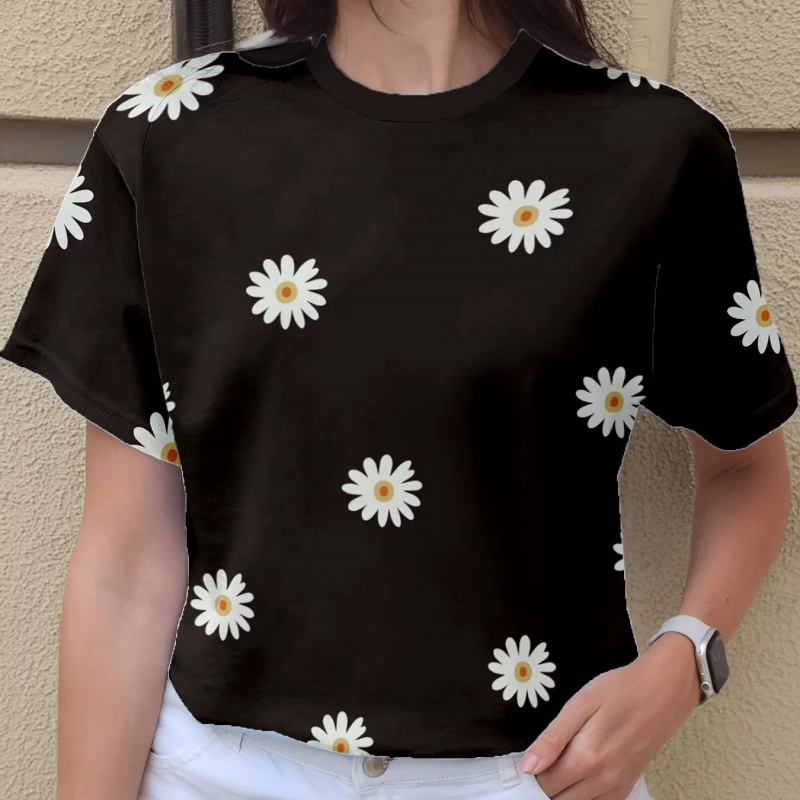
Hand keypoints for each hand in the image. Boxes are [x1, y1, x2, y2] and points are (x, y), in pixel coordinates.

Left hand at [519, 633, 702, 798]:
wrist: (664, 692)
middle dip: (543, 786)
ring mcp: (617, 788)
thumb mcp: (580, 704)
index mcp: (587, 759)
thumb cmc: (619, 690)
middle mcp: (603, 782)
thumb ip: (553, 738)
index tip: (522, 762)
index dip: (529, 775)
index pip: (544, 785)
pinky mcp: (627, 787)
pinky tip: (576, 776)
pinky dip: (582, 796)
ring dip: (561, 792)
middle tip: (537, 762)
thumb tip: (527, 766)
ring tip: (555, 765)